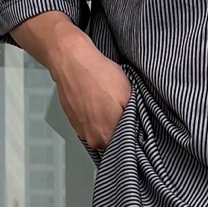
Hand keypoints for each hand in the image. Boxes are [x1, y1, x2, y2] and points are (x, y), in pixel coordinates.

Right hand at [50, 33, 131, 151]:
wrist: (72, 61)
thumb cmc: (99, 76)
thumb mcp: (129, 96)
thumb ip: (133, 118)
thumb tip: (135, 127)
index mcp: (107, 137)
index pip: (124, 145)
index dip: (130, 132)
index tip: (132, 121)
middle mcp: (91, 138)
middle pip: (111, 139)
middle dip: (117, 126)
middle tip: (119, 108)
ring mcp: (80, 129)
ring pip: (99, 130)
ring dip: (103, 120)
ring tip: (105, 102)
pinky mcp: (72, 119)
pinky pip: (88, 122)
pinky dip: (93, 114)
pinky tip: (95, 100)